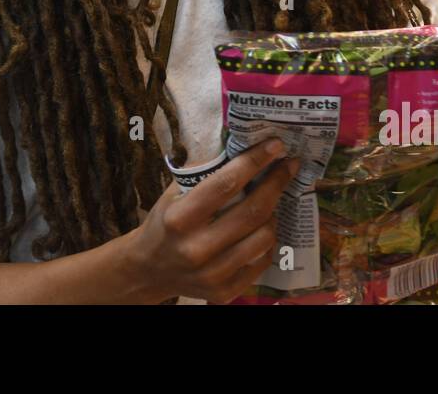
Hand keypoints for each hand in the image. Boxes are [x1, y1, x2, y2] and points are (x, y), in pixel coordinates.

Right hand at [119, 139, 299, 303]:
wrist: (150, 269)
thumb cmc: (165, 222)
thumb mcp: (173, 193)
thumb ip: (204, 173)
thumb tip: (242, 146)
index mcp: (180, 218)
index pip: (226, 184)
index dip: (254, 161)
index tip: (275, 145)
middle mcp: (195, 248)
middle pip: (252, 211)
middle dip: (276, 183)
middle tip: (288, 165)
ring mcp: (212, 274)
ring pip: (264, 237)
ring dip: (274, 213)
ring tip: (270, 201)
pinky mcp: (224, 292)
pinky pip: (262, 261)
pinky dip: (268, 240)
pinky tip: (262, 228)